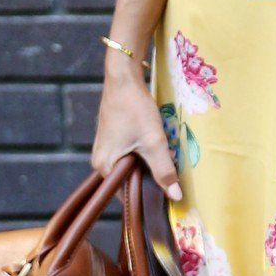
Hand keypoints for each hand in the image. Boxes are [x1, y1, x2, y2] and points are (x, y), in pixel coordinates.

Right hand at [90, 62, 182, 201]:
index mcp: (105, 166)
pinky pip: (128, 156)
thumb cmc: (135, 109)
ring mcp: (104, 149)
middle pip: (128, 181)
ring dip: (147, 167)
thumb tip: (175, 196)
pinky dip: (143, 156)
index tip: (168, 197)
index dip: (148, 196)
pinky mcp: (111, 139)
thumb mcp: (154, 142)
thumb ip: (164, 170)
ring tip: (167, 165)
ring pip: (130, 167)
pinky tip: (157, 150)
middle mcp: (100, 161)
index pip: (127, 194)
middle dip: (149, 181)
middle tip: (172, 181)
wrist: (123, 78)